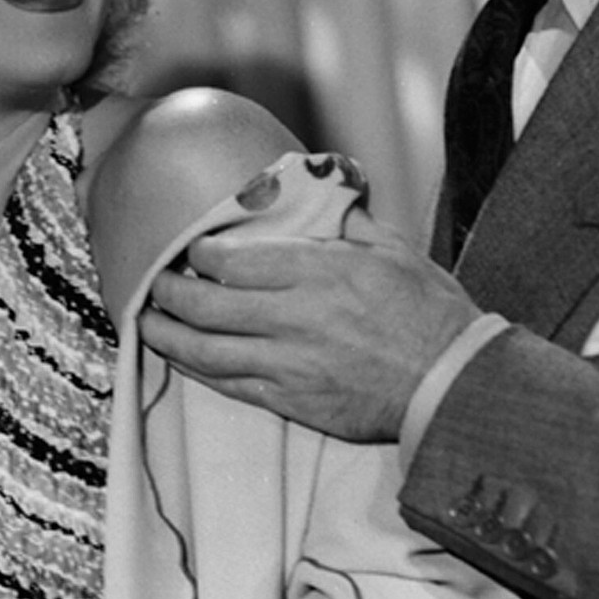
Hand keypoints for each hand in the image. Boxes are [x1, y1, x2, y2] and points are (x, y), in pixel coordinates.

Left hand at [138, 208, 480, 441]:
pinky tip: (183, 359)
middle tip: (153, 282)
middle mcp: (293, 318)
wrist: (451, 383)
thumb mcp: (393, 250)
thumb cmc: (430, 313)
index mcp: (317, 272)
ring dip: (167, 336)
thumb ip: (347, 223)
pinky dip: (198, 371)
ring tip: (147, 323)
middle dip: (167, 292)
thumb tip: (321, 196)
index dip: (198, 253)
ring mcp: (288, 365)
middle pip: (204, 306)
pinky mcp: (292, 402)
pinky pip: (229, 386)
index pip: (231, 260)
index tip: (190, 247)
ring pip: (205, 352)